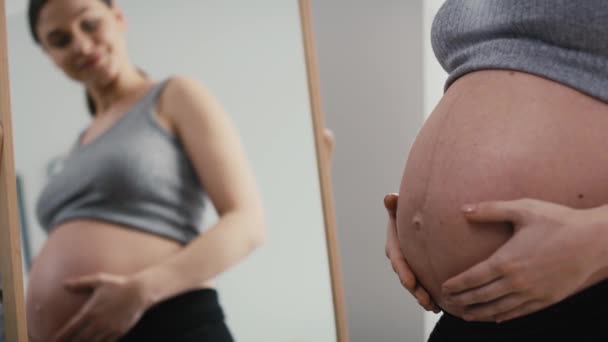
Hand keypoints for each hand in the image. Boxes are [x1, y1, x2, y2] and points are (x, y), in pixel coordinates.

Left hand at [53, 273, 148, 341]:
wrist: (140, 292)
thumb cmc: (119, 284)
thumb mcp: (98, 280)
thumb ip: (80, 283)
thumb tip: (64, 284)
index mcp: (90, 312)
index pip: (70, 329)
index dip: (61, 337)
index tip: (53, 341)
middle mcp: (98, 323)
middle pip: (79, 340)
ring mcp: (108, 329)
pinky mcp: (119, 332)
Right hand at [384, 193, 439, 312]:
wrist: (422, 220)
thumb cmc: (410, 212)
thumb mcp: (402, 208)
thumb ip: (396, 205)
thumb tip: (389, 198)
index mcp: (394, 243)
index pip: (397, 258)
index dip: (403, 271)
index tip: (410, 282)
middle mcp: (400, 258)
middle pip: (406, 276)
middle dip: (415, 289)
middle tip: (424, 299)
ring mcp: (410, 266)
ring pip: (415, 285)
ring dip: (423, 297)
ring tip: (433, 307)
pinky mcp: (420, 272)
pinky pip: (423, 286)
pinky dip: (430, 297)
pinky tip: (441, 307)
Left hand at [442, 198, 600, 321]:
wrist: (595, 241)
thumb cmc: (559, 221)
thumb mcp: (523, 209)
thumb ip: (490, 210)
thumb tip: (462, 209)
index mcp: (506, 261)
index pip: (472, 278)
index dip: (456, 285)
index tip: (444, 288)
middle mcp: (516, 282)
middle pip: (481, 297)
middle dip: (461, 301)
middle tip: (447, 303)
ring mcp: (532, 293)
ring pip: (497, 309)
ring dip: (478, 313)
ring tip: (464, 315)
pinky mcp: (546, 300)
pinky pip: (519, 312)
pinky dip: (502, 316)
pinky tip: (494, 317)